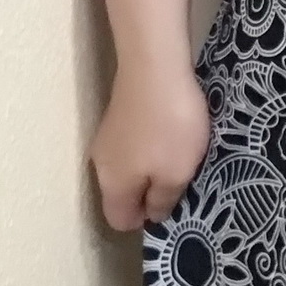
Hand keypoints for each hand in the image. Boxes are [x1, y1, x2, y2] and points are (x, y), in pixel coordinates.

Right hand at [90, 55, 210, 230]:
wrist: (155, 64)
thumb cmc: (169, 126)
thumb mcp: (176, 173)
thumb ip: (163, 200)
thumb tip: (151, 215)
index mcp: (112, 185)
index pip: (119, 220)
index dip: (145, 221)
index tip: (173, 206)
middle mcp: (102, 163)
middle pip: (124, 193)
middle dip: (152, 192)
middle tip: (184, 179)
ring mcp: (108, 135)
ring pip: (131, 165)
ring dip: (155, 164)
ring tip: (183, 152)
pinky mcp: (120, 112)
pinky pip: (135, 142)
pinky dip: (153, 142)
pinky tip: (173, 128)